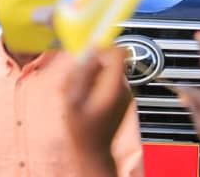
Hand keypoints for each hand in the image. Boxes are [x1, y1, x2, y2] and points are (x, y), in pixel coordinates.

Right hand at [64, 47, 131, 170]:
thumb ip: (82, 73)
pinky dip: (98, 83)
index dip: (102, 48)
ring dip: (94, 75)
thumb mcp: (73, 99)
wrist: (94, 151)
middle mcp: (125, 87)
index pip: (118, 52)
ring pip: (110, 70)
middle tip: (78, 78)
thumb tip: (89, 51)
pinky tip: (87, 97)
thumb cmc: (82, 129)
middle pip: (112, 60)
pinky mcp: (123, 98)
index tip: (88, 55)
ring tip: (81, 91)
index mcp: (114, 86)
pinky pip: (111, 80)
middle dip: (94, 64)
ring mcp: (126, 93)